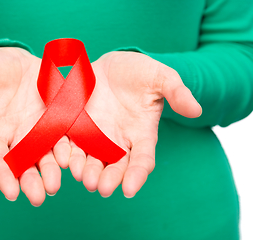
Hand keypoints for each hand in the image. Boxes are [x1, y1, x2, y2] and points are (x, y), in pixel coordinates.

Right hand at [0, 47, 70, 205]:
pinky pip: (65, 137)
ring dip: (52, 171)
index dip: (4, 175)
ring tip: (56, 184)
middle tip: (39, 197)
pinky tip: (75, 160)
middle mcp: (19, 136)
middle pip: (25, 164)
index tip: (12, 193)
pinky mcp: (57, 119)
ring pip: (47, 155)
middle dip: (31, 181)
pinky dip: (69, 149)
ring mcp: (40, 129)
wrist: (16, 61)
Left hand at [68, 51, 201, 197]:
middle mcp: (119, 140)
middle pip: (115, 165)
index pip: (142, 160)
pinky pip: (72, 144)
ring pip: (92, 159)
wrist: (110, 66)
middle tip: (102, 188)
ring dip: (87, 170)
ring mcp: (96, 136)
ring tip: (83, 178)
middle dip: (109, 178)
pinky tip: (64, 160)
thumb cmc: (138, 72)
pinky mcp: (77, 128)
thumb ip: (176, 92)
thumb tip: (197, 110)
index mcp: (141, 133)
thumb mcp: (160, 77)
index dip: (137, 175)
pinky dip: (68, 154)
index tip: (129, 189)